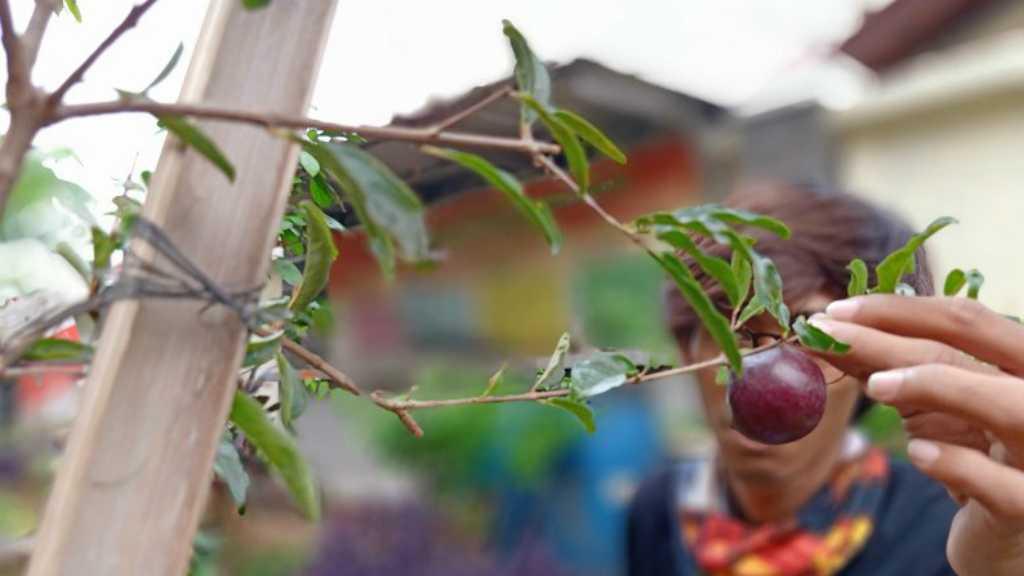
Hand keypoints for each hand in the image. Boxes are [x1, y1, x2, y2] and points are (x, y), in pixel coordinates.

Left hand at [809, 295, 1023, 575]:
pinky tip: (916, 453)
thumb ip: (893, 368)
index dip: (899, 309)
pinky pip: (1003, 486)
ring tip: (874, 385)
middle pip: (972, 351)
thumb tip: (828, 332)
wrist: (1008, 535)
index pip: (968, 320)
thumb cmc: (973, 455)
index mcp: (1022, 366)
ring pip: (1012, 408)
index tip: (834, 311)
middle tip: (825, 334)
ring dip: (939, 387)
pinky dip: (959, 464)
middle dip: (890, 336)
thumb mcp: (934, 405)